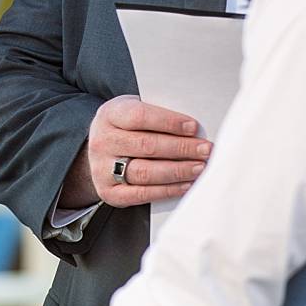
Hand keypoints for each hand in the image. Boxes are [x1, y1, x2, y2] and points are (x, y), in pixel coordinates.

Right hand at [88, 95, 211, 206]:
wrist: (100, 152)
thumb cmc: (127, 128)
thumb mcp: (133, 111)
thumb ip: (157, 116)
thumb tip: (193, 128)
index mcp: (109, 115)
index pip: (140, 116)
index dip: (168, 122)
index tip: (194, 127)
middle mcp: (102, 141)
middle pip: (146, 145)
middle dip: (181, 148)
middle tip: (205, 150)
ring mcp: (102, 169)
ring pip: (145, 172)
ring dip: (177, 171)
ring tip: (200, 168)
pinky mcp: (109, 192)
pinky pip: (141, 194)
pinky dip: (167, 190)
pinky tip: (186, 184)